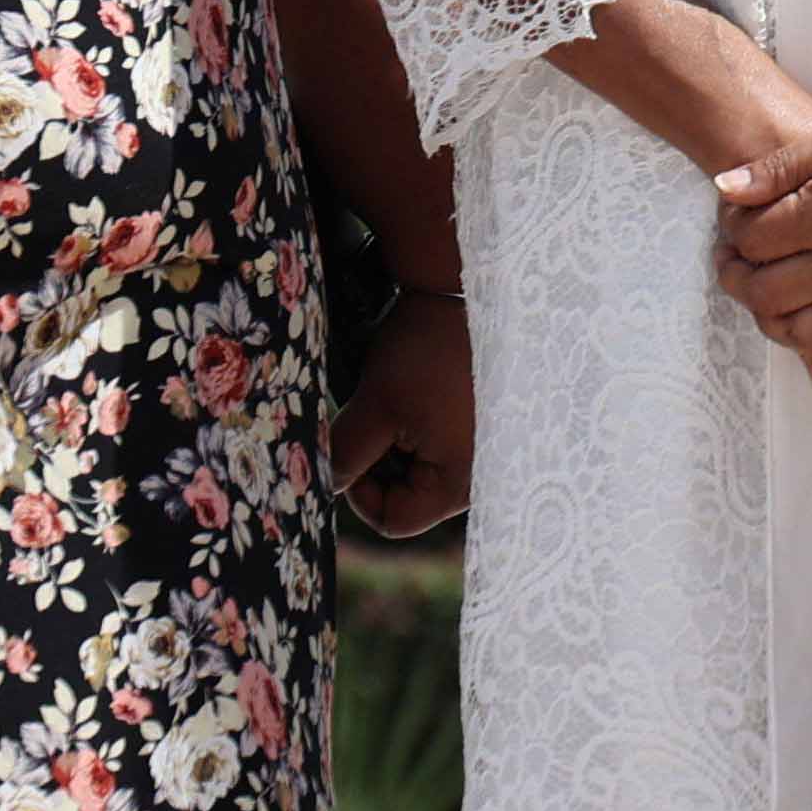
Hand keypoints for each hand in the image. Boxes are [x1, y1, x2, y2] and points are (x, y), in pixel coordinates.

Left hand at [330, 287, 477, 534]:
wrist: (466, 290)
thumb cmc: (425, 352)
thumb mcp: (376, 407)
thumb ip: (346, 456)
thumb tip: (323, 486)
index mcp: (460, 483)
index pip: (394, 520)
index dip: (358, 492)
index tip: (349, 447)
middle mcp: (483, 475)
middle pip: (410, 496)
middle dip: (380, 462)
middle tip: (371, 419)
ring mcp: (488, 451)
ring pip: (422, 469)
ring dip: (399, 442)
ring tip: (396, 401)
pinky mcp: (488, 427)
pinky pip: (443, 445)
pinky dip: (419, 427)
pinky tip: (417, 394)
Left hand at [715, 80, 811, 393]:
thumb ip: (784, 165)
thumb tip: (724, 190)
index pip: (751, 239)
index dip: (734, 232)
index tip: (739, 226)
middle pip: (767, 294)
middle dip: (741, 281)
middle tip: (741, 270)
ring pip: (809, 335)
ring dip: (780, 324)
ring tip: (779, 305)